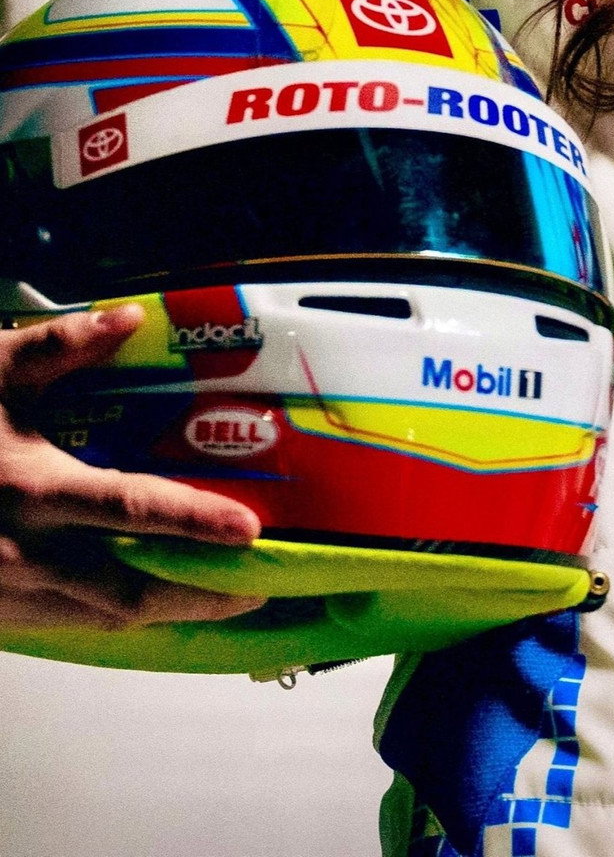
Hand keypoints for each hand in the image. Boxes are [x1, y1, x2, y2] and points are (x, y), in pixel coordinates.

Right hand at [0, 304, 264, 629]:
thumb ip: (60, 347)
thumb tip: (130, 320)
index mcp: (33, 488)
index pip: (129, 509)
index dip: (192, 521)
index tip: (248, 530)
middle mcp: (25, 553)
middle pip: (130, 591)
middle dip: (200, 596)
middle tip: (258, 587)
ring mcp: (10, 592)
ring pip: (105, 619)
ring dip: (168, 613)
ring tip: (226, 600)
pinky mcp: (1, 611)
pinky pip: (73, 623)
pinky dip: (120, 615)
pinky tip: (154, 599)